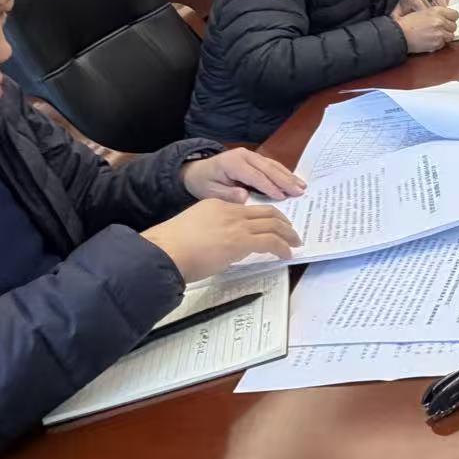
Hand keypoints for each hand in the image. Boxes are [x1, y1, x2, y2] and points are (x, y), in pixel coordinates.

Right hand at [141, 200, 300, 282]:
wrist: (164, 251)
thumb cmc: (171, 248)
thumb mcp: (194, 229)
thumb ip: (211, 233)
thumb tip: (223, 249)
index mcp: (216, 204)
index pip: (247, 208)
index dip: (263, 217)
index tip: (270, 225)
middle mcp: (229, 210)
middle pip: (266, 211)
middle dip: (283, 222)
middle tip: (291, 232)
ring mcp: (236, 224)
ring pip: (273, 223)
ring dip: (287, 234)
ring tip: (294, 243)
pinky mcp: (241, 241)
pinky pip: (271, 241)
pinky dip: (283, 247)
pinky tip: (286, 254)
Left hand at [182, 148, 304, 202]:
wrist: (197, 171)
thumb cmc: (204, 183)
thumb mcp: (210, 192)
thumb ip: (227, 194)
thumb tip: (245, 196)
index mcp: (232, 163)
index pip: (254, 176)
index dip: (269, 186)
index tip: (282, 197)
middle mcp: (244, 155)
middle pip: (268, 168)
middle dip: (285, 180)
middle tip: (299, 192)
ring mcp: (251, 155)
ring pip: (273, 165)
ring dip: (288, 176)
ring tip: (302, 187)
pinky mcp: (255, 158)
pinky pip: (271, 165)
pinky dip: (284, 173)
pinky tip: (294, 180)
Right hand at [396, 4, 458, 53]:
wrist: (400, 34)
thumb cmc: (408, 23)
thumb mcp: (423, 12)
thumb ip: (437, 13)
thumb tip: (446, 17)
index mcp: (437, 11)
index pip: (455, 14)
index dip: (452, 18)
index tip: (449, 20)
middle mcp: (440, 21)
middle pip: (454, 26)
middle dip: (448, 28)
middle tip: (440, 29)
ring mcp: (439, 33)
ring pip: (450, 36)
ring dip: (445, 36)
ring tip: (435, 35)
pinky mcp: (437, 43)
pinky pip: (443, 44)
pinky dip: (438, 43)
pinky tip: (430, 40)